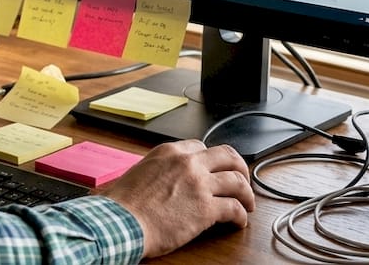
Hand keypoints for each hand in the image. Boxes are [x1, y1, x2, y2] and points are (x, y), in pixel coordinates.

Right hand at [96, 140, 254, 258]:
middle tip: (242, 181)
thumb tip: (163, 179)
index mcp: (169, 152)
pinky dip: (241, 216)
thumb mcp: (140, 172)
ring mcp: (199, 184)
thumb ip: (158, 170)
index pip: (201, 146)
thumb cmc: (123, 204)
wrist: (121, 221)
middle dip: (239, 168)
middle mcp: (188, 163)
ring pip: (238, 181)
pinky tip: (238, 222)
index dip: (212, 159)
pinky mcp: (206, 208)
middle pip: (228, 156)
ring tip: (247, 204)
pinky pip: (235, 209)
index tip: (215, 169)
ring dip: (246, 194)